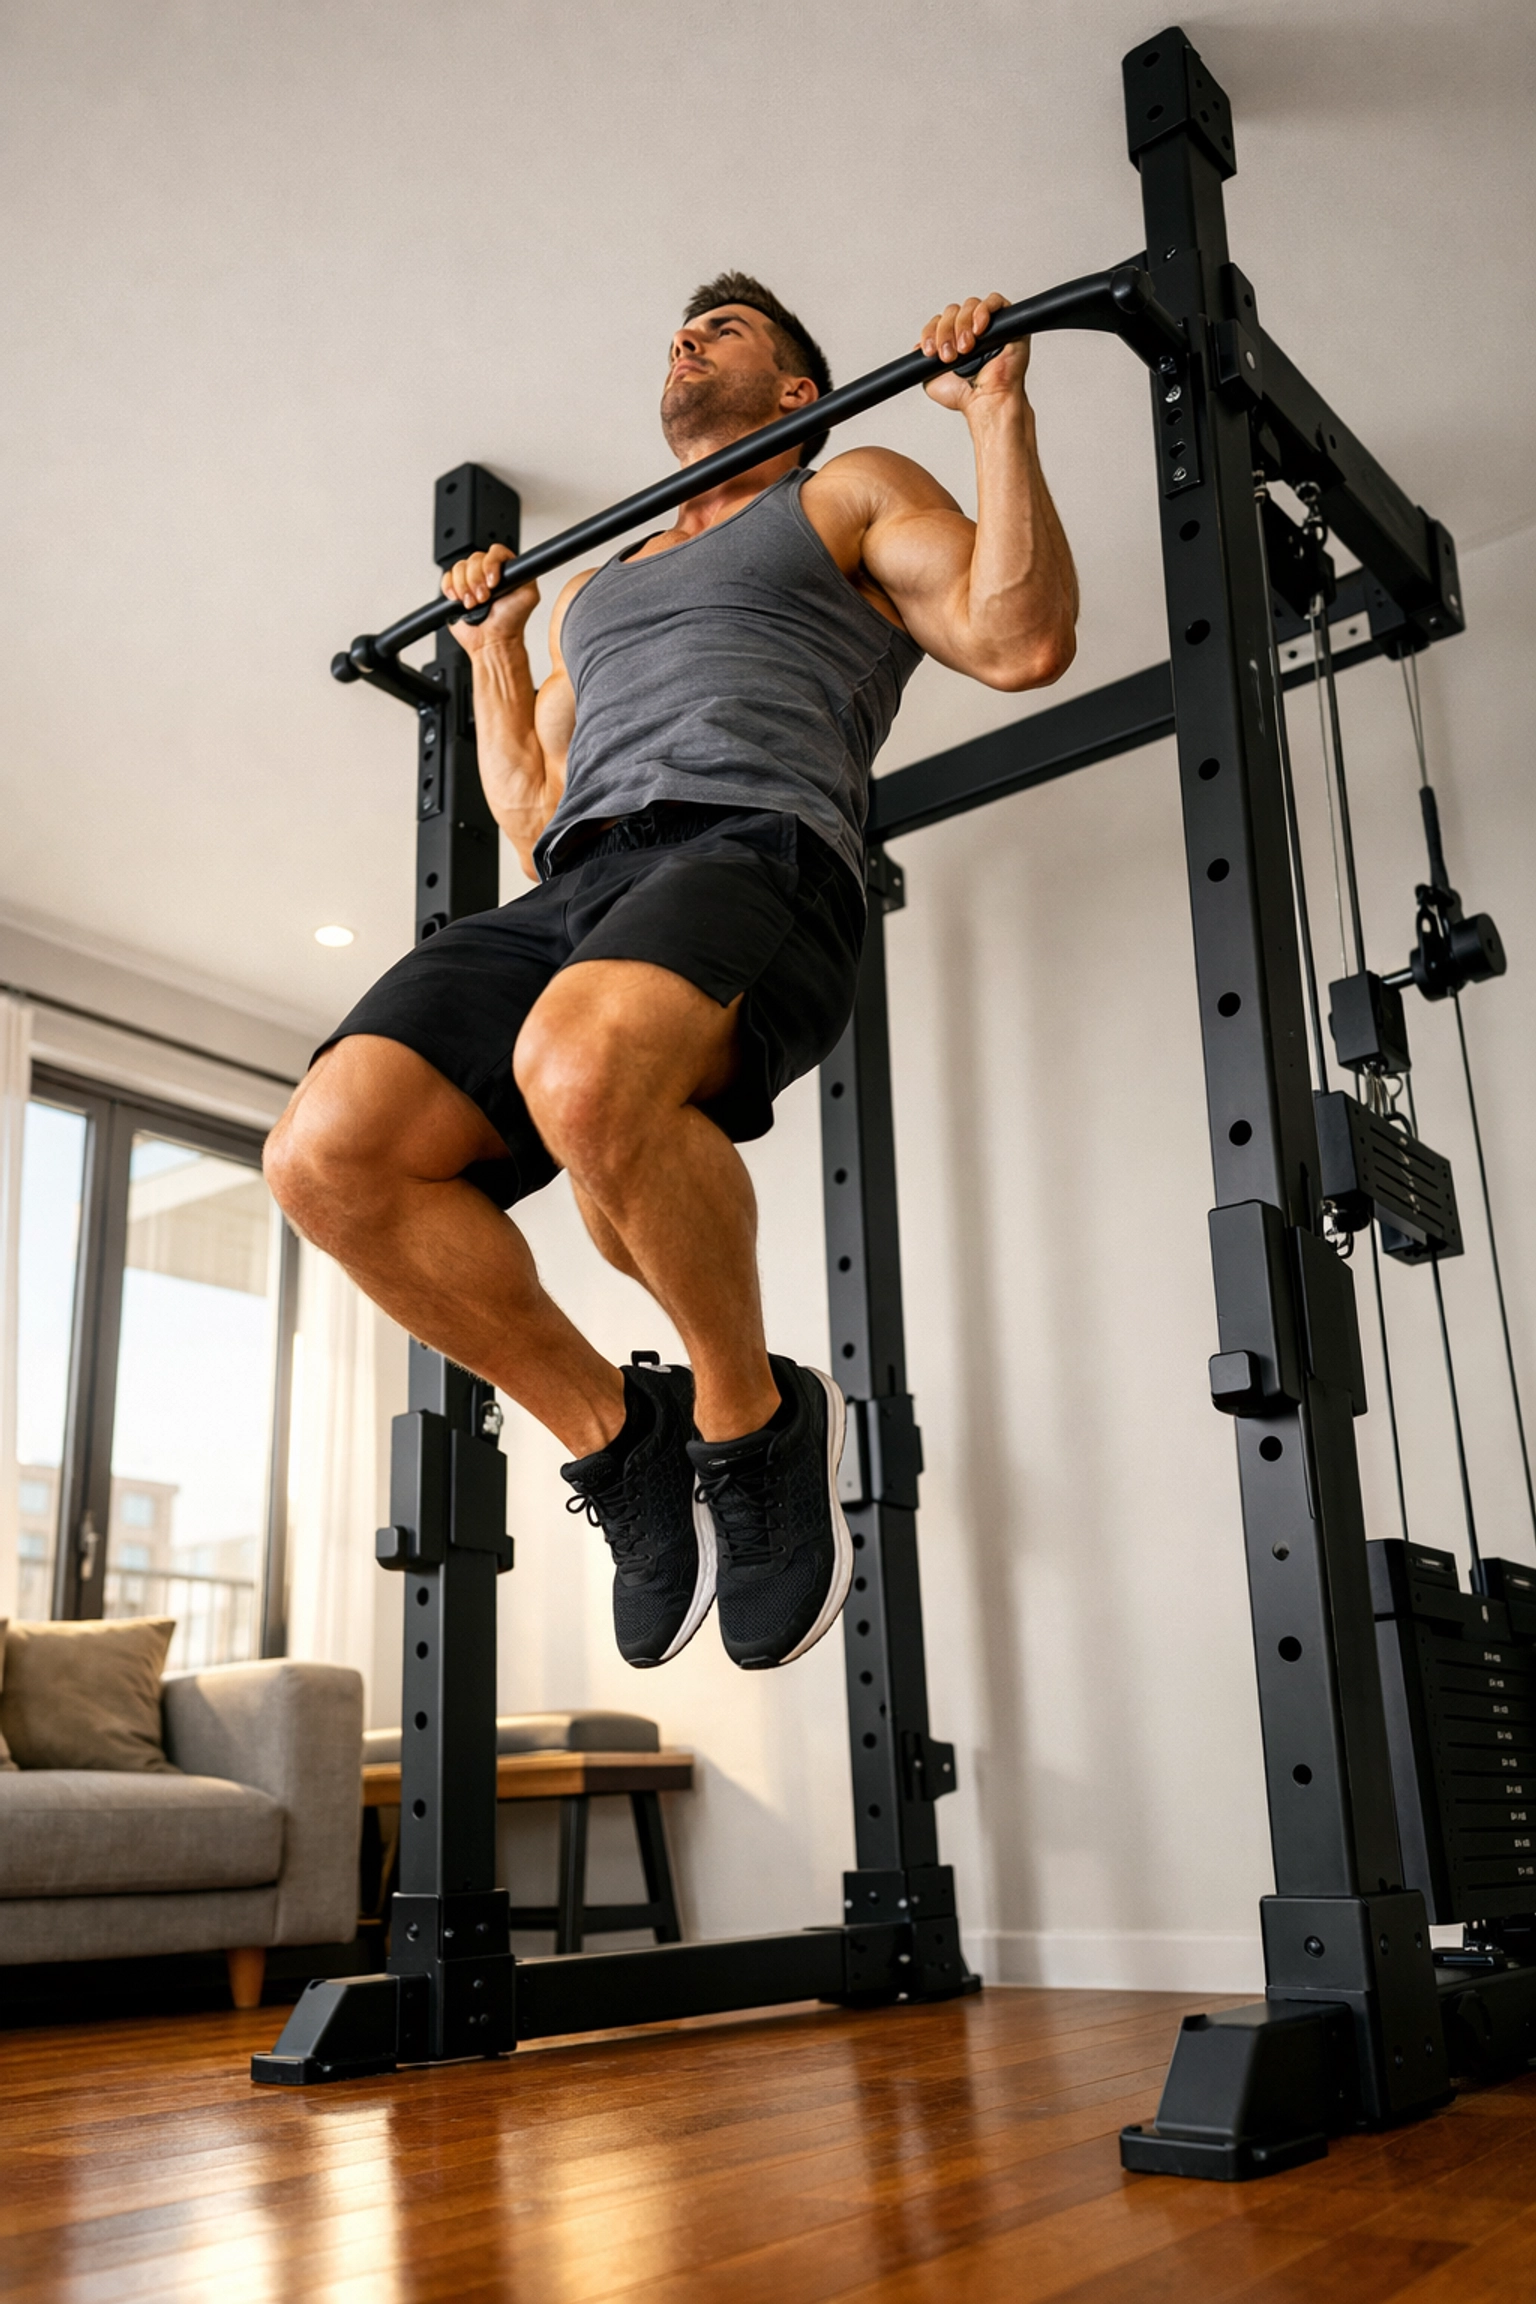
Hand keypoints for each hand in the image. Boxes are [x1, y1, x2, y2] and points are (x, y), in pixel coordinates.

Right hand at [441, 544, 538, 652]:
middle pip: (474, 558)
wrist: (491, 641)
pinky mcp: (456, 589)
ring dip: (465, 588)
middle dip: (476, 581)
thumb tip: (521, 563)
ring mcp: (471, 580)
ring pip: (460, 567)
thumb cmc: (509, 622)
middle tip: (484, 599)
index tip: (493, 583)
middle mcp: (487, 572)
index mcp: (505, 570)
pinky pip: (447, 578)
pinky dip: (451, 589)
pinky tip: (460, 601)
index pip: (495, 552)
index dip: (490, 565)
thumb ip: (527, 574)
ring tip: (474, 604)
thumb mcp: (529, 596)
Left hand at [917, 294, 1030, 412]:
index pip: (938, 322)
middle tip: (949, 355)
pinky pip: (994, 301)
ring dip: (962, 324)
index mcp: (954, 340)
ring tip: (966, 348)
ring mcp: (988, 325)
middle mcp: (970, 331)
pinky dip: (983, 311)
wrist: (987, 401)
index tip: (930, 350)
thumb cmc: (967, 395)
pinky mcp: (1007, 322)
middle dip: (946, 332)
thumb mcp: (931, 381)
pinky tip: (978, 330)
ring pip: (969, 306)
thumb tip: (917, 348)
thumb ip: (923, 363)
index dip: (931, 332)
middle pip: (952, 312)